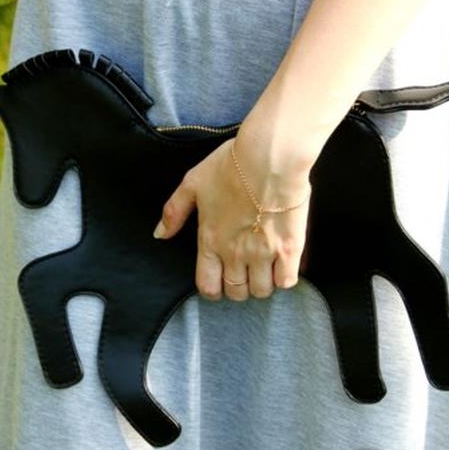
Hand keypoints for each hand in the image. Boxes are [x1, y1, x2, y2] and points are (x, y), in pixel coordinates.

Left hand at [152, 124, 312, 300]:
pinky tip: (282, 263)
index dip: (213, 290)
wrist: (270, 157)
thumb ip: (174, 212)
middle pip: (236, 292)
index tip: (220, 280)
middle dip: (238, 286)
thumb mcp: (193, 183)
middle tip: (244, 271)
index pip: (207, 286)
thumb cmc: (231, 165)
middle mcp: (234, 253)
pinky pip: (286, 282)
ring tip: (264, 267)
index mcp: (210, 240)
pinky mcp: (289, 249)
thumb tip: (159, 234)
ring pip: (261, 290)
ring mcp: (262, 254)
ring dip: (261, 283)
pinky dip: (284, 278)